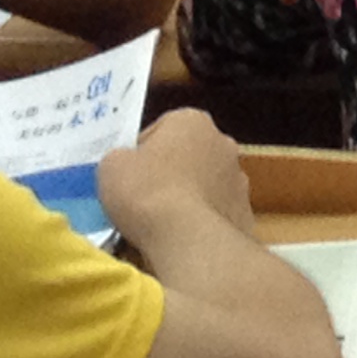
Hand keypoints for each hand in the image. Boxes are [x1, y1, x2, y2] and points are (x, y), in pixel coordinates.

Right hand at [100, 109, 260, 243]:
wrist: (189, 237)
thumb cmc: (147, 192)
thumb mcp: (111, 167)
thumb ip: (119, 158)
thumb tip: (126, 163)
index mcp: (192, 120)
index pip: (159, 131)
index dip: (138, 155)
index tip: (126, 177)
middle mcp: (223, 140)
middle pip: (185, 156)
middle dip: (166, 174)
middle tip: (141, 200)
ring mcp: (238, 175)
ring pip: (203, 184)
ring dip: (185, 198)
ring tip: (159, 223)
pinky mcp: (244, 208)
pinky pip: (214, 211)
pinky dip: (200, 221)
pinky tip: (181, 237)